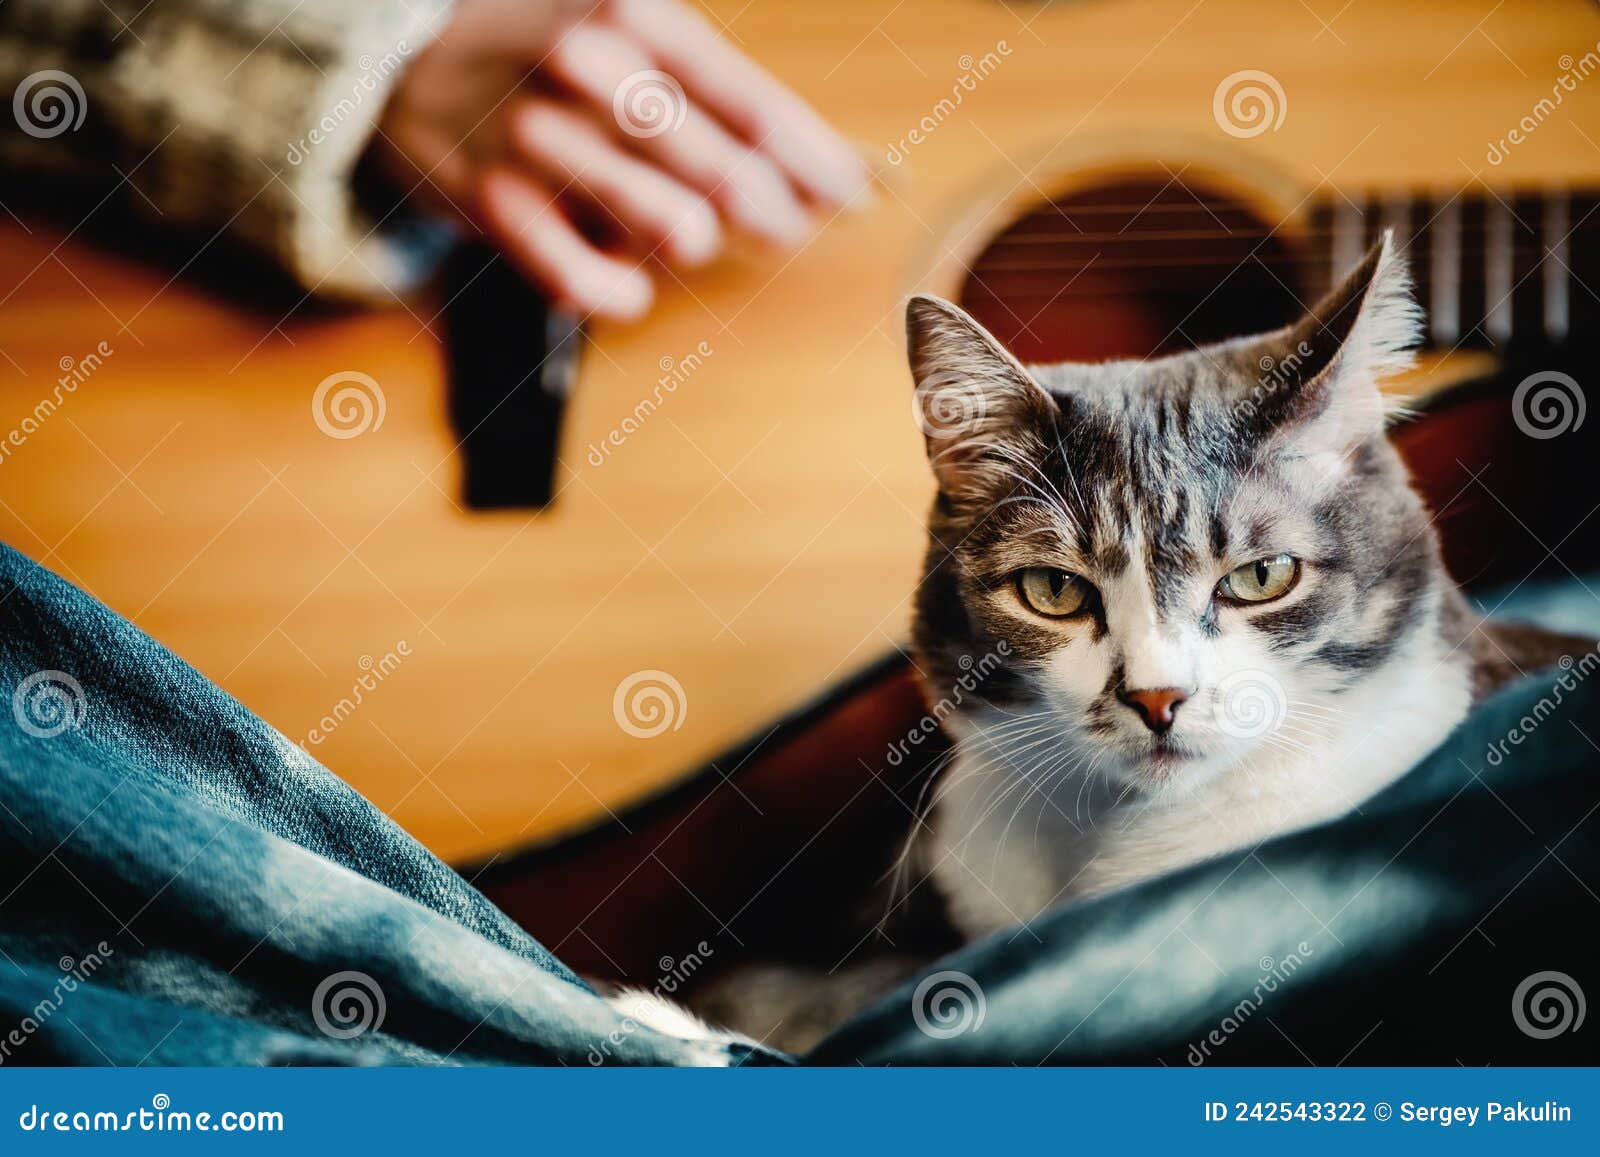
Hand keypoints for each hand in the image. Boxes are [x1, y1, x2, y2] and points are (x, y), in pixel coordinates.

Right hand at [371, 0, 869, 319]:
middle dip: (778, 216)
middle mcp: (589, 70)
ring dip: (696, 244)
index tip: (855, 198)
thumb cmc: (534, 43)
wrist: (391, 52)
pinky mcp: (494, 205)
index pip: (754, 105)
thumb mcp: (623, 26)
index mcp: (634, 13)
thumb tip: (817, 169)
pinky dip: (626, 295)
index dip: (817, 163)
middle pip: (729, 176)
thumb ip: (710, 90)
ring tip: (684, 232)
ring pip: (676, 232)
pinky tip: (629, 282)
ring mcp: (539, 139)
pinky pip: (594, 285)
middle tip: (787, 229)